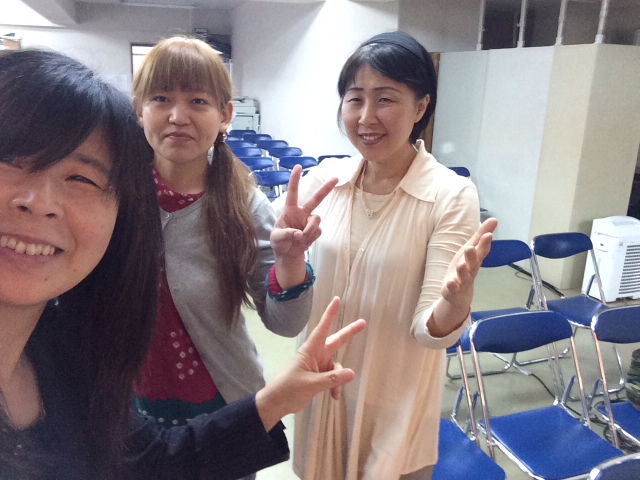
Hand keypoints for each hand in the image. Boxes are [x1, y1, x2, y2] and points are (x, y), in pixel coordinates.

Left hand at [255, 297, 365, 430]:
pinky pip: (334, 378)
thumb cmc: (289, 389)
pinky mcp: (319, 376)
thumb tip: (352, 373)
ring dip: (339, 378)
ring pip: (337, 365)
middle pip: (336, 341)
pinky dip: (335, 387)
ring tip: (335, 392)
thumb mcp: (311, 384)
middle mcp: (316, 355)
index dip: (330, 314)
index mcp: (310, 350)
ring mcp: (318, 366)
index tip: (337, 300)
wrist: (278, 403)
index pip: (322, 328)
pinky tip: (333, 397)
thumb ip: (331, 379)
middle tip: (362, 322)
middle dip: (349, 333)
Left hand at [270, 165, 337, 259]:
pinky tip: (304, 242)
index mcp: (290, 210)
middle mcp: (302, 213)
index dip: (295, 179)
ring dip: (310, 229)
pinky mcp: (315, 230)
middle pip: (316, 199)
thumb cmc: (279, 242)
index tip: (299, 166)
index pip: (293, 192)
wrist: (288, 254)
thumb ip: (286, 234)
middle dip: (326, 189)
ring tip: (301, 238)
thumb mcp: (276, 238)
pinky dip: (311, 237)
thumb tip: (299, 233)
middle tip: (336, 178)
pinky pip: (318, 231)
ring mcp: (309, 222)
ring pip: (316, 219)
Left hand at [441, 218, 497, 308]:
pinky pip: (453, 287)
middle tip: (470, 248)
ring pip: (464, 275)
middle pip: (473, 263)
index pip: (482, 251)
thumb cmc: (466, 267)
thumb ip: (481, 236)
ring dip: (463, 271)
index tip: (488, 234)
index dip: (485, 243)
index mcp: (475, 259)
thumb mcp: (472, 250)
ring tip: (461, 265)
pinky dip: (452, 285)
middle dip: (472, 256)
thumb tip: (494, 219)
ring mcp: (463, 280)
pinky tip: (450, 283)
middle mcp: (471, 269)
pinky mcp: (454, 289)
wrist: (459, 294)